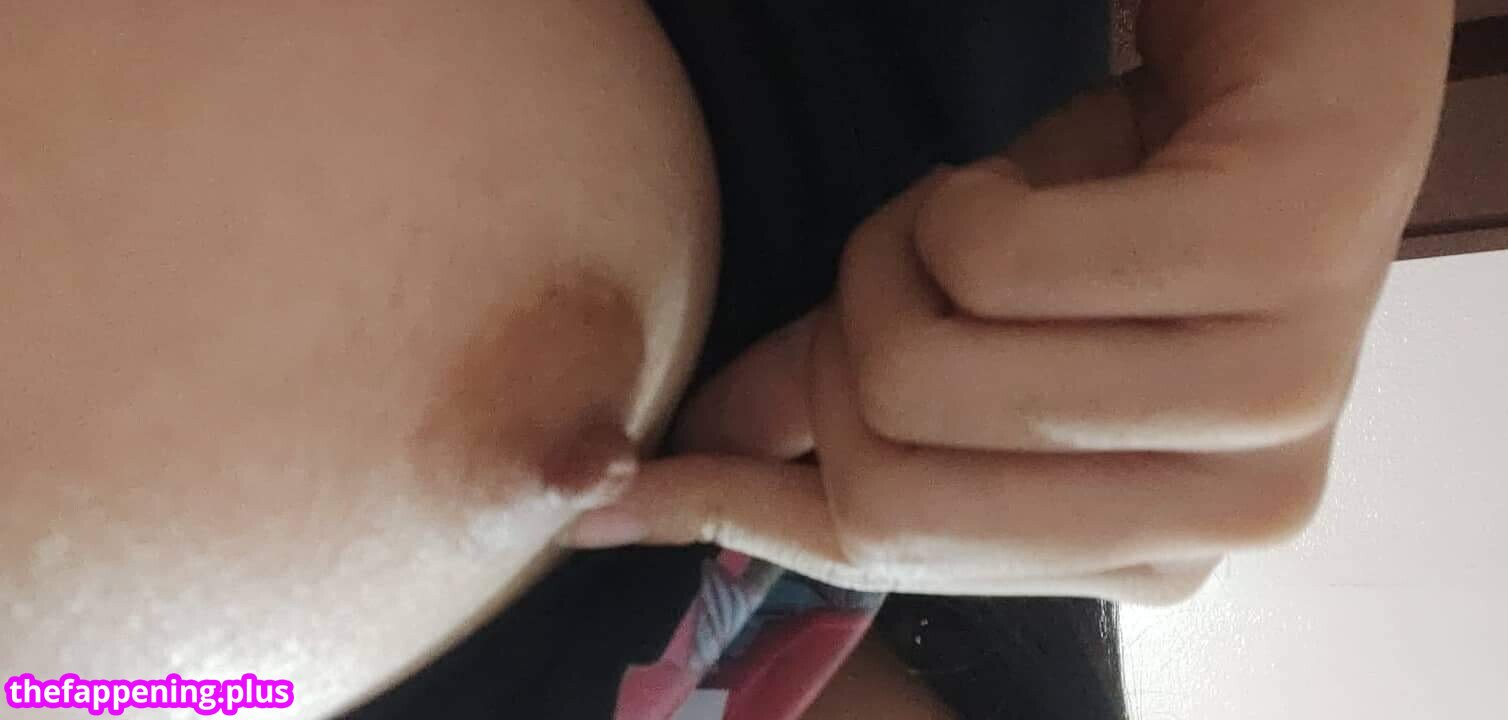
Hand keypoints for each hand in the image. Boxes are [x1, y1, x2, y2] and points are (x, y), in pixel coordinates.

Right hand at [563, 0, 1452, 601]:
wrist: (1270, 74)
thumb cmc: (1117, 210)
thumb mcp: (959, 328)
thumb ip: (828, 408)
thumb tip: (653, 486)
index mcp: (1154, 552)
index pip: (889, 556)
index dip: (739, 507)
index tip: (621, 489)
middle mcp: (1238, 512)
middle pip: (891, 482)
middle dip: (846, 340)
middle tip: (910, 257)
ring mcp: (1279, 394)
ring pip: (928, 375)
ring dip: (902, 255)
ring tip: (979, 213)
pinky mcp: (1285, 258)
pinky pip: (998, 258)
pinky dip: (961, 196)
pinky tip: (1036, 174)